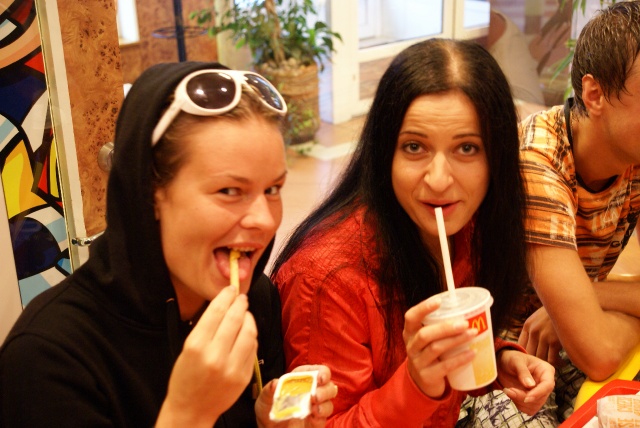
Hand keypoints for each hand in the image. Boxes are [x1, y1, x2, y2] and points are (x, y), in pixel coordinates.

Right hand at [157, 286, 257, 427]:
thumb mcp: (188, 348)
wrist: (191, 409)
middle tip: (241, 297)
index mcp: (196, 346)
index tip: (231, 289)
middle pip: (235, 319)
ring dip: (249, 318)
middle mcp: (215, 356)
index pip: (216, 312)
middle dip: (240, 304)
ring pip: (249, 332)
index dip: (226, 297)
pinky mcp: (244, 376)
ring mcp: (232, 367)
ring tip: (245, 314)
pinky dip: (251, 336)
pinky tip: (246, 332)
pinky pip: (253, 348)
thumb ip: (207, 328)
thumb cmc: (186, 377)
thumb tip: (226, 305)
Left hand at [256, 365, 336, 427]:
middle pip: (328, 385)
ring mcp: (314, 408)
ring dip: (325, 403)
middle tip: (316, 395)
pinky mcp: (315, 422)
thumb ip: (269, 390)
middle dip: (326, 388)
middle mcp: (311, 393)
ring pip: (329, 402)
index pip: (316, 371)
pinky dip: (321, 416)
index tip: (321, 377)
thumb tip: (276, 383)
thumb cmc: (268, 410)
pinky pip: (323, 419)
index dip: (322, 372)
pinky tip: (313, 416)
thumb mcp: (264, 399)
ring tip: (315, 406)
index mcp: (301, 381)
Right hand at [403, 297, 477, 397]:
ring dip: (456, 340)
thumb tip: (467, 311)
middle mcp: (411, 346)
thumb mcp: (427, 340)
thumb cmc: (429, 353)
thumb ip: (438, 327)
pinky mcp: (427, 376)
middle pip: (425, 334)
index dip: (423, 308)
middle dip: (445, 327)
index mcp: (409, 333)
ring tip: (472, 334)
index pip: (411, 317)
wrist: (422, 382)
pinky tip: (472, 353)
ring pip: (435, 348)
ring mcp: (417, 362)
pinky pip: (445, 366)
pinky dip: (460, 359)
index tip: (439, 301)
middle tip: (465, 323)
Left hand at [498, 350, 554, 415]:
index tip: (526, 398)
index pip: (548, 385)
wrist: (504, 364)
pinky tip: (511, 395)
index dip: (538, 393)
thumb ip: (523, 372)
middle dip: (523, 397)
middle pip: (541, 398)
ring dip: (520, 402)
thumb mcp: (515, 361)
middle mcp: (545, 383)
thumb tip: (531, 385)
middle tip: (509, 390)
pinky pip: (529, 409)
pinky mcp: (532, 399)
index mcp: (546, 371)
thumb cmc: (512, 359)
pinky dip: (519, 405)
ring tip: (508, 390)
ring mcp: (540, 393)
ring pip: (535, 406)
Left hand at [518, 306, 562, 366]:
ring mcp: (543, 336)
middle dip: (536, 362)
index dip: (526, 355)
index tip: (533, 360)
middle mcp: (533, 331)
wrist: (569, 304)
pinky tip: (562, 362)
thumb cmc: (557, 313)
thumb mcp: (540, 317)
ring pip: (541, 358)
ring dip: (548, 364)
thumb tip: (532, 345)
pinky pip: (552, 360)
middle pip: (530, 354)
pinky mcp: (554, 341)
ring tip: (555, 364)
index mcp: (528, 325)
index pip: (520, 345)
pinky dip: (557, 364)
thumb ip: (534, 329)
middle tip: (544, 366)